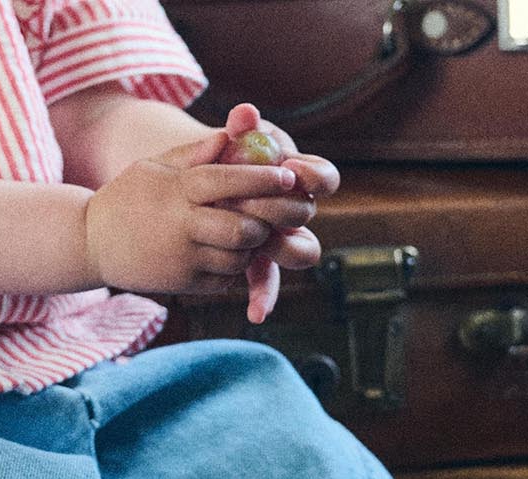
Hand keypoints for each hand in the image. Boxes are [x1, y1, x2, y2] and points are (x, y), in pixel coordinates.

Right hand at [83, 129, 301, 296]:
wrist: (93, 242)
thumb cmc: (129, 196)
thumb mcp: (155, 165)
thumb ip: (195, 153)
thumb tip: (231, 136)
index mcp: (177, 191)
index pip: (227, 181)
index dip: (261, 179)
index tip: (288, 176)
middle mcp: (182, 227)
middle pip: (241, 229)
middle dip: (266, 222)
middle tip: (277, 214)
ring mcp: (184, 260)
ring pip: (238, 258)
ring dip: (253, 246)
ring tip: (253, 231)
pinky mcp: (185, 284)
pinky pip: (226, 278)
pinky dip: (236, 266)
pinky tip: (231, 252)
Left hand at [219, 104, 340, 323]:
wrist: (203, 184)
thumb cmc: (226, 156)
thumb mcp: (233, 139)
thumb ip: (241, 127)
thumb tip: (245, 114)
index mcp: (298, 176)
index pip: (325, 178)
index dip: (315, 177)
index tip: (295, 170)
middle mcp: (296, 211)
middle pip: (307, 215)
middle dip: (285, 211)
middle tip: (256, 207)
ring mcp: (280, 238)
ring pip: (300, 251)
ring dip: (281, 250)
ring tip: (260, 248)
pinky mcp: (260, 261)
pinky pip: (269, 282)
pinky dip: (263, 298)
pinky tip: (255, 314)